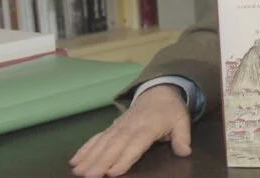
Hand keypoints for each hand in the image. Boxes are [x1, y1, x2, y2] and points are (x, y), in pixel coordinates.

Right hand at [69, 85, 191, 176]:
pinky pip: (96, 138)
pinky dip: (85, 149)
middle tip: (89, 176)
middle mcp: (130, 127)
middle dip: (101, 161)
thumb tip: (185, 152)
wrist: (158, 91)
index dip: (124, 158)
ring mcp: (118, 127)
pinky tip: (75, 161)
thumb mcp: (182, 120)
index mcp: (148, 126)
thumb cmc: (170, 110)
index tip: (113, 172)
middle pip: (114, 145)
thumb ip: (182, 136)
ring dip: (89, 157)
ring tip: (78, 171)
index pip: (135, 143)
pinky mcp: (111, 127)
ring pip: (102, 143)